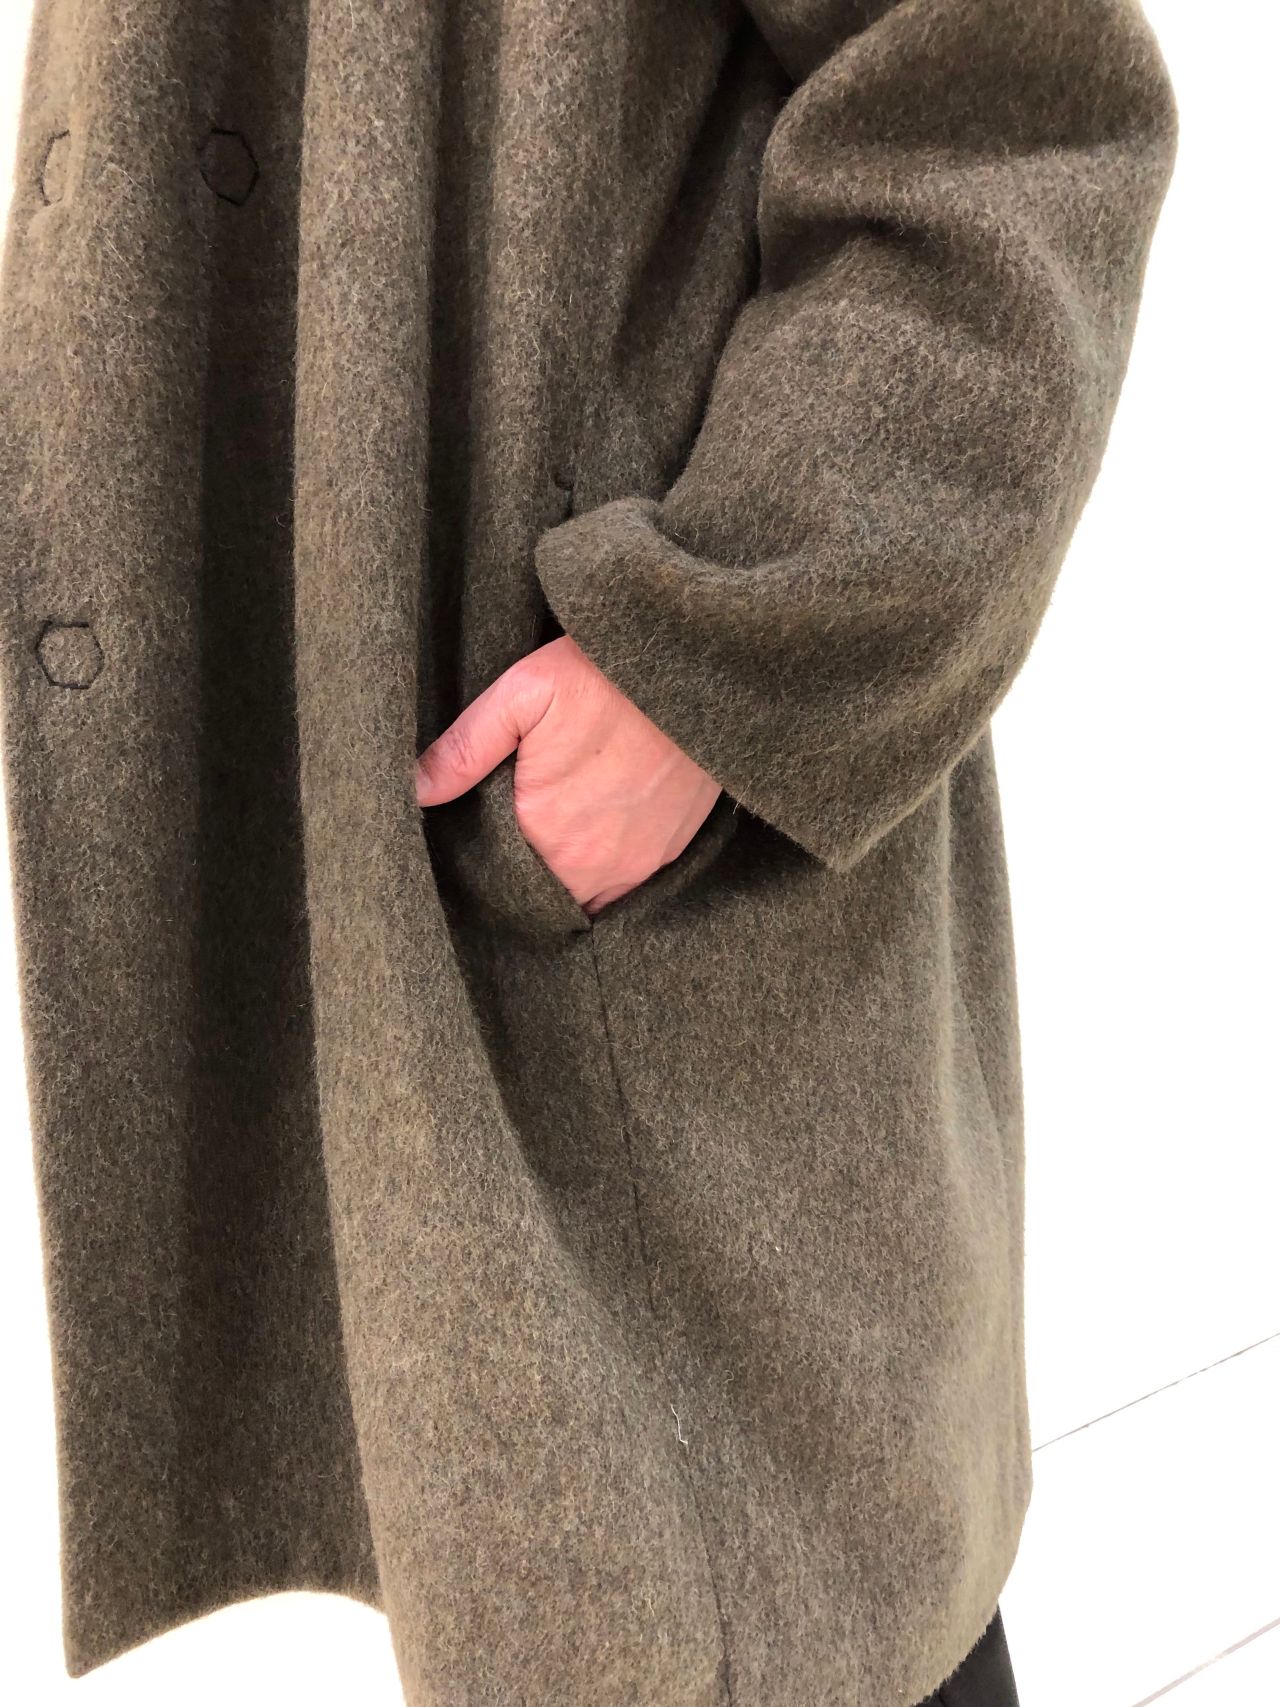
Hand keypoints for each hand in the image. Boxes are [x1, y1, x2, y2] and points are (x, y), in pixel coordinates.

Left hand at [415, 636, 721, 916]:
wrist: (695, 667)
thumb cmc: (604, 674)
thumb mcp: (522, 694)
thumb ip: (464, 749)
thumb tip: (414, 790)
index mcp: (546, 834)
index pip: (499, 882)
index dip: (486, 867)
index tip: (479, 843)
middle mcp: (593, 866)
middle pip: (542, 895)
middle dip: (524, 876)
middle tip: (512, 839)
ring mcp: (637, 864)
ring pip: (585, 897)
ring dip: (565, 878)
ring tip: (550, 841)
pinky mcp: (669, 851)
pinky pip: (626, 887)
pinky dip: (605, 871)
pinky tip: (592, 836)